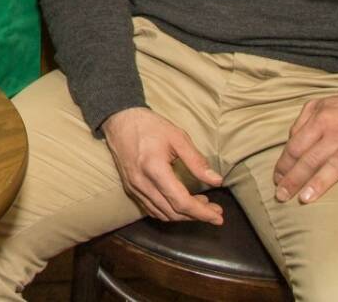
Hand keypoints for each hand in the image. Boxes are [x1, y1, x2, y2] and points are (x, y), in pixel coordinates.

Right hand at [101, 107, 224, 224]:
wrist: (120, 119)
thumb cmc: (149, 125)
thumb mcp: (177, 137)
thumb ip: (197, 161)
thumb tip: (217, 181)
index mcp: (154, 169)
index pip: (181, 202)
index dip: (202, 213)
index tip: (218, 217)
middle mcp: (142, 183)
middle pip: (173, 212)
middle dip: (197, 215)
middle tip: (215, 211)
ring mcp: (134, 187)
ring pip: (162, 214)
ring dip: (183, 215)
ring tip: (201, 205)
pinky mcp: (130, 188)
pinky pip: (151, 209)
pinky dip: (169, 212)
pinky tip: (180, 204)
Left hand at [272, 95, 337, 204]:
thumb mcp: (321, 106)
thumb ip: (303, 122)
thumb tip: (290, 140)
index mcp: (320, 120)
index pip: (296, 146)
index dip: (284, 164)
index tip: (276, 180)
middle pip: (311, 158)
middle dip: (294, 178)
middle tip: (282, 196)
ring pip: (337, 164)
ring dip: (320, 182)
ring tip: (306, 198)